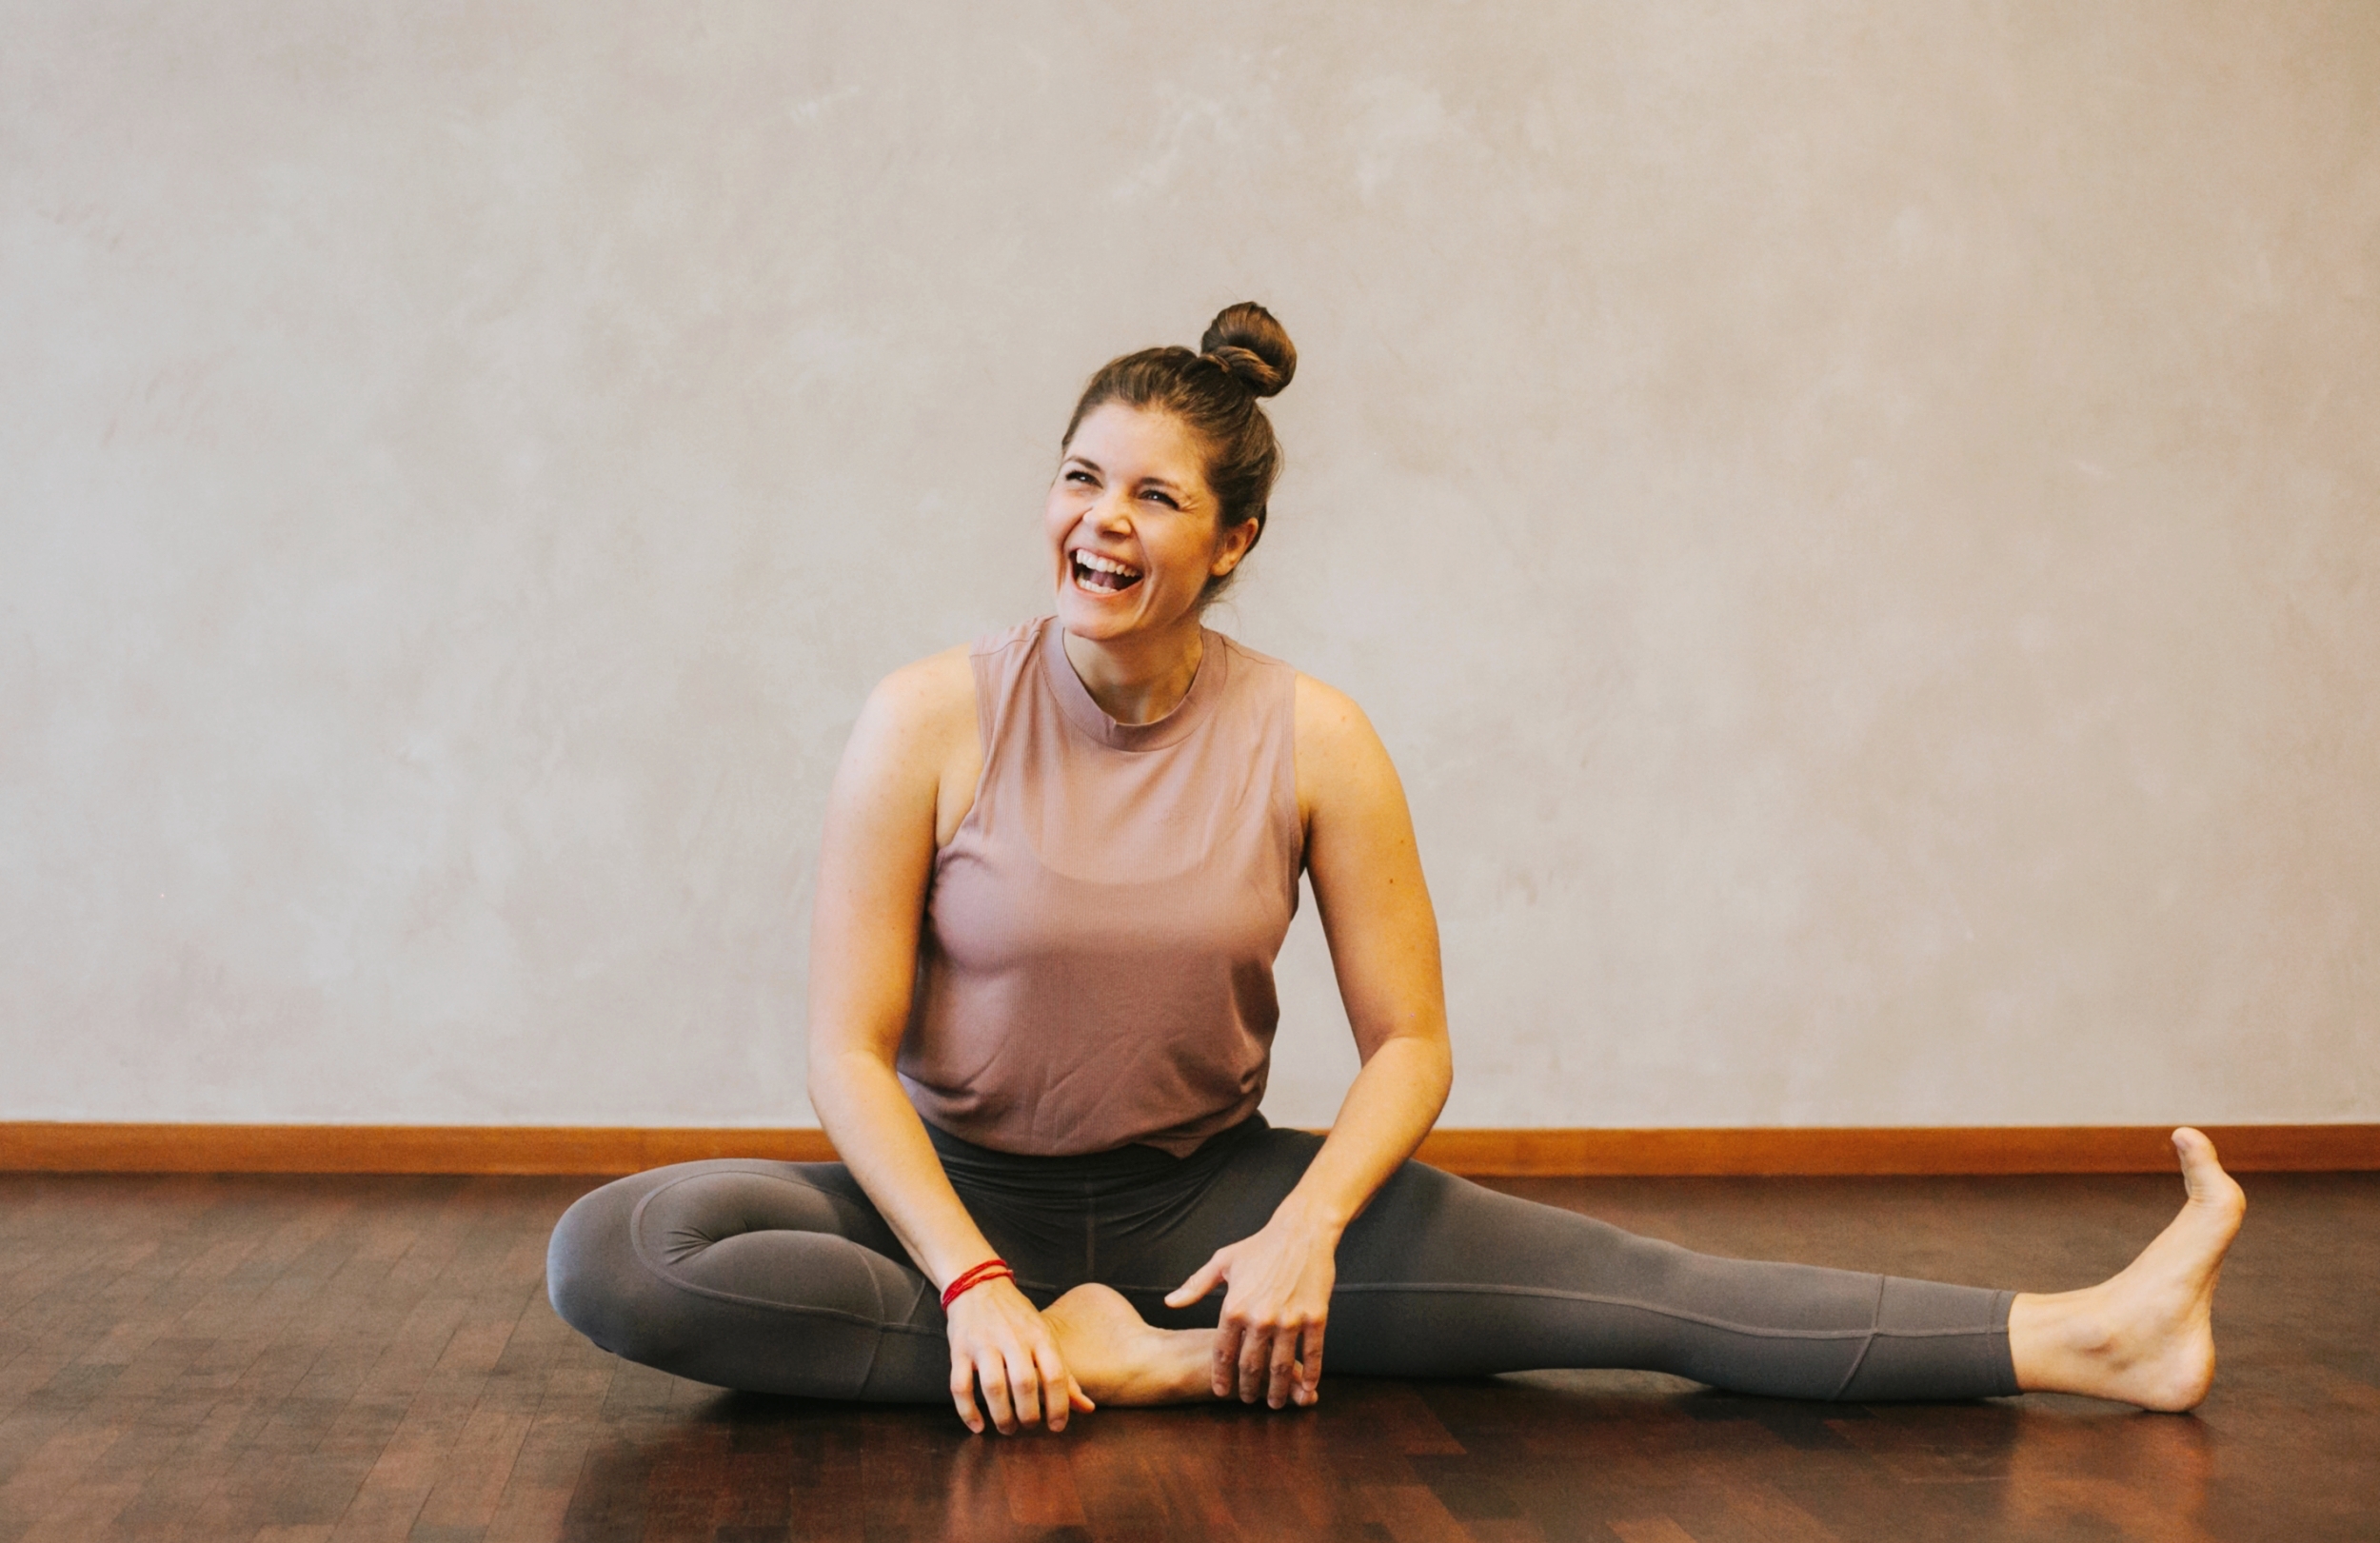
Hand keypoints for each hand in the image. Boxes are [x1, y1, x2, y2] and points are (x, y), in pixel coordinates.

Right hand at [943, 1276, 1093, 1433]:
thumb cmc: (1017, 1317)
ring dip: (1001, 1415)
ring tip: (1008, 1428)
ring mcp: (984, 1343)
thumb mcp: (1045, 1336)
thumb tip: (1087, 1408)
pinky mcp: (959, 1349)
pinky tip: (978, 1426)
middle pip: (1024, 1383)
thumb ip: (1064, 1374)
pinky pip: (960, 1386)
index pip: (1055, 1374)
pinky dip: (968, 1411)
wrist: (978, 1285)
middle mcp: (1013, 1339)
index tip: (1057, 1427)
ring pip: (993, 1386)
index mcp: (1039, 1336)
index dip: (1059, 1406)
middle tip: (1029, 1427)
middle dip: (1029, 1414)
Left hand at [1163, 1207, 1337, 1407]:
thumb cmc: (1259, 1246)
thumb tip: (1170, 1302)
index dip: (1221, 1376)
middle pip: (1250, 1365)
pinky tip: (1308, 1386)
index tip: (1221, 1390)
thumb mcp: (1222, 1262)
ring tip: (1275, 1402)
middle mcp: (1259, 1318)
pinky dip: (1310, 1373)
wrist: (1301, 1232)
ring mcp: (1289, 1320)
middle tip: (1247, 1400)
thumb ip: (1195, 1286)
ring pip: (1281, 1366)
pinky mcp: (1315, 1318)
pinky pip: (1312, 1353)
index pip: (1223, 1352)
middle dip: (1248, 1388)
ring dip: (1277, 1390)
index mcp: (1234, 1307)